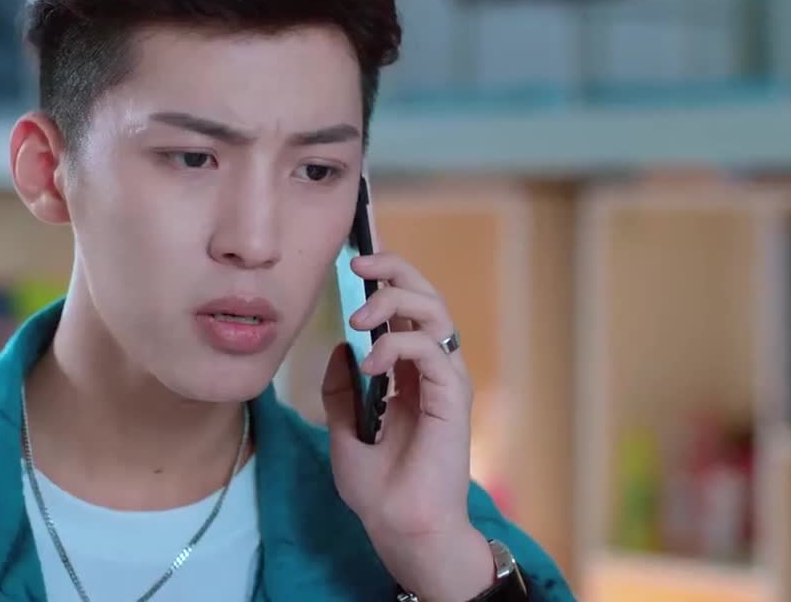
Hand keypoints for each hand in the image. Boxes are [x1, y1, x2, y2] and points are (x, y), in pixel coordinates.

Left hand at [321, 252, 492, 601]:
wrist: (399, 528)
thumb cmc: (379, 489)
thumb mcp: (343, 430)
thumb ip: (341, 390)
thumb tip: (338, 349)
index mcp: (408, 374)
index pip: (406, 310)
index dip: (387, 279)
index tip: (353, 263)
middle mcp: (431, 371)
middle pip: (427, 299)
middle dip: (395, 272)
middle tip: (359, 264)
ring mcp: (445, 382)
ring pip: (435, 314)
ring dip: (395, 303)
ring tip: (359, 319)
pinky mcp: (453, 399)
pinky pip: (432, 351)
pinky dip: (398, 345)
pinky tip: (370, 362)